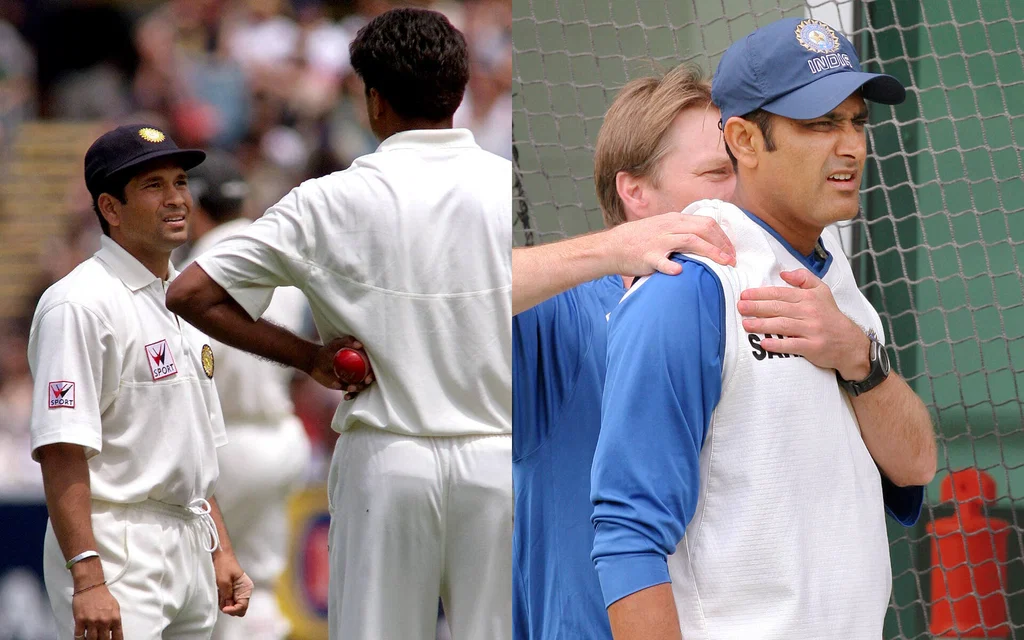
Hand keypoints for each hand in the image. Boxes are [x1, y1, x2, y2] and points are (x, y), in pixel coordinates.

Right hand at [72, 583, 121, 639]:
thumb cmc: (103, 596)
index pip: (117, 637)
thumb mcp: (115, 608)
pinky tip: (82, 639)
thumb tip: (114, 632)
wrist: (91, 586)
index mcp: (115, 618)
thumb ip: (115, 621)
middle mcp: (104, 621)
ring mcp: (91, 621)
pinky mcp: (80, 620)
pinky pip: (79, 636)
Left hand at [213, 552, 251, 616]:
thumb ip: (227, 595)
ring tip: (219, 595)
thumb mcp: (224, 581)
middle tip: (222, 602)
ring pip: (233, 606)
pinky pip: (229, 601)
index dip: (233, 610)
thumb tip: (228, 606)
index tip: (224, 608)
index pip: (243, 607)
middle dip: (230, 608)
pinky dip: (223, 601)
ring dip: (225, 604)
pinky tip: (219, 594)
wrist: (220, 555)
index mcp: (246, 588)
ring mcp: (238, 591)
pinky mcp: (232, 591)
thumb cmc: (224, 565)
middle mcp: (244, 591)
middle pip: (239, 609)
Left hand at [309, 336, 374, 398]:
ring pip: (360, 387)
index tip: (368, 378)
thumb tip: (360, 345)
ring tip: (348, 388)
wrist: (315, 362)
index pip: (371, 367)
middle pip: (368, 379)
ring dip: (357, 390)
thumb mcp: (336, 344)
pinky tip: (345, 397)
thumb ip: (347, 341)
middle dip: (366, 384)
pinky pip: (351, 392)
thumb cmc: (327, 350)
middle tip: (359, 384)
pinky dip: (350, 396)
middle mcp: (360, 370)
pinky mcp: (346, 386)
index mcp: (361, 359)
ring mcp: (353, 378)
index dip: (373, 374)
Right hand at [604, 211, 735, 276]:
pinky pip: (662, 261)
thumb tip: (705, 238)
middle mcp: (669, 227)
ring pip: (691, 241)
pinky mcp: (648, 256)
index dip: (723, 237)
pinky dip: (672, 267)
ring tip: (724, 265)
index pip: (706, 223)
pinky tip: (680, 272)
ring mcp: (659, 241)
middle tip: (732, 260)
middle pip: (704, 230)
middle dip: (722, 245)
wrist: (612, 247)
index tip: (731, 251)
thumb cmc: (639, 240)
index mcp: (674, 220)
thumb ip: (681, 230)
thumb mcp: (662, 228)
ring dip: (711, 253)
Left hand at [737, 269, 869, 379]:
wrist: (850, 342)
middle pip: (779, 308)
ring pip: (783, 325)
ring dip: (762, 325)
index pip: (781, 293)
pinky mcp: (814, 347)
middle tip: (740, 307)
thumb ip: (804, 278)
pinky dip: (778, 344)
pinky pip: (793, 345)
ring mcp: (812, 330)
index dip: (761, 294)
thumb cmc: (830, 316)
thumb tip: (783, 273)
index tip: (745, 295)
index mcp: (809, 298)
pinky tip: (764, 343)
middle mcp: (810, 312)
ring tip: (745, 324)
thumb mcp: (822, 291)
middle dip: (757, 307)